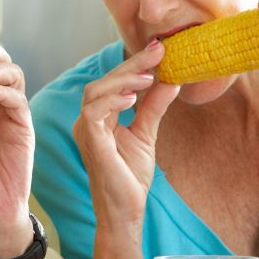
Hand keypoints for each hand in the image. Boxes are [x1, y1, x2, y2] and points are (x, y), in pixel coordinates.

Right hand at [73, 41, 179, 231]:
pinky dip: (112, 100)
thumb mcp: (146, 134)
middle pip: (103, 81)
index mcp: (100, 116)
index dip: (135, 64)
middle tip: (159, 52)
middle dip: (131, 64)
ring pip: (95, 91)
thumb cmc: (129, 177)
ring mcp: (86, 131)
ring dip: (123, 79)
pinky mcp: (90, 142)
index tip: (159, 48)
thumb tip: (172, 80)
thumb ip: (155, 107)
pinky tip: (133, 98)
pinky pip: (93, 112)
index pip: (114, 82)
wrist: (126, 210)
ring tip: (150, 76)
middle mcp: (88, 120)